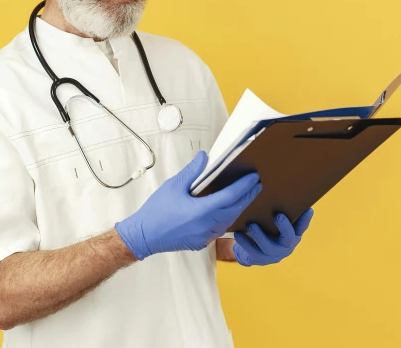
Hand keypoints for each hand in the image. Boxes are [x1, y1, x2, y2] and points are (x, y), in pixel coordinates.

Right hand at [115, 151, 262, 260]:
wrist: (144, 236)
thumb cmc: (156, 211)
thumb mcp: (173, 186)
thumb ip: (192, 172)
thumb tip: (204, 157)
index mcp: (202, 210)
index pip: (230, 196)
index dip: (244, 186)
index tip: (254, 177)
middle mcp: (207, 225)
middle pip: (235, 209)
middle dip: (248, 196)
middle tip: (256, 185)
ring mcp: (205, 236)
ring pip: (229, 220)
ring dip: (238, 208)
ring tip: (245, 196)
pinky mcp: (201, 242)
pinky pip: (220, 229)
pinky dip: (227, 218)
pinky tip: (227, 210)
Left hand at [232, 208, 314, 266]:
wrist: (254, 252)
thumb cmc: (267, 231)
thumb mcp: (276, 223)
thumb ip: (280, 212)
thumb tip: (280, 189)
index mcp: (293, 234)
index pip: (302, 226)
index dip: (305, 219)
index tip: (308, 209)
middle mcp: (286, 245)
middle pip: (289, 238)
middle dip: (284, 227)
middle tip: (278, 216)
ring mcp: (274, 254)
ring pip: (268, 247)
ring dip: (260, 235)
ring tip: (251, 225)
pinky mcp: (260, 259)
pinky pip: (253, 252)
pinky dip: (245, 243)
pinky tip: (238, 234)